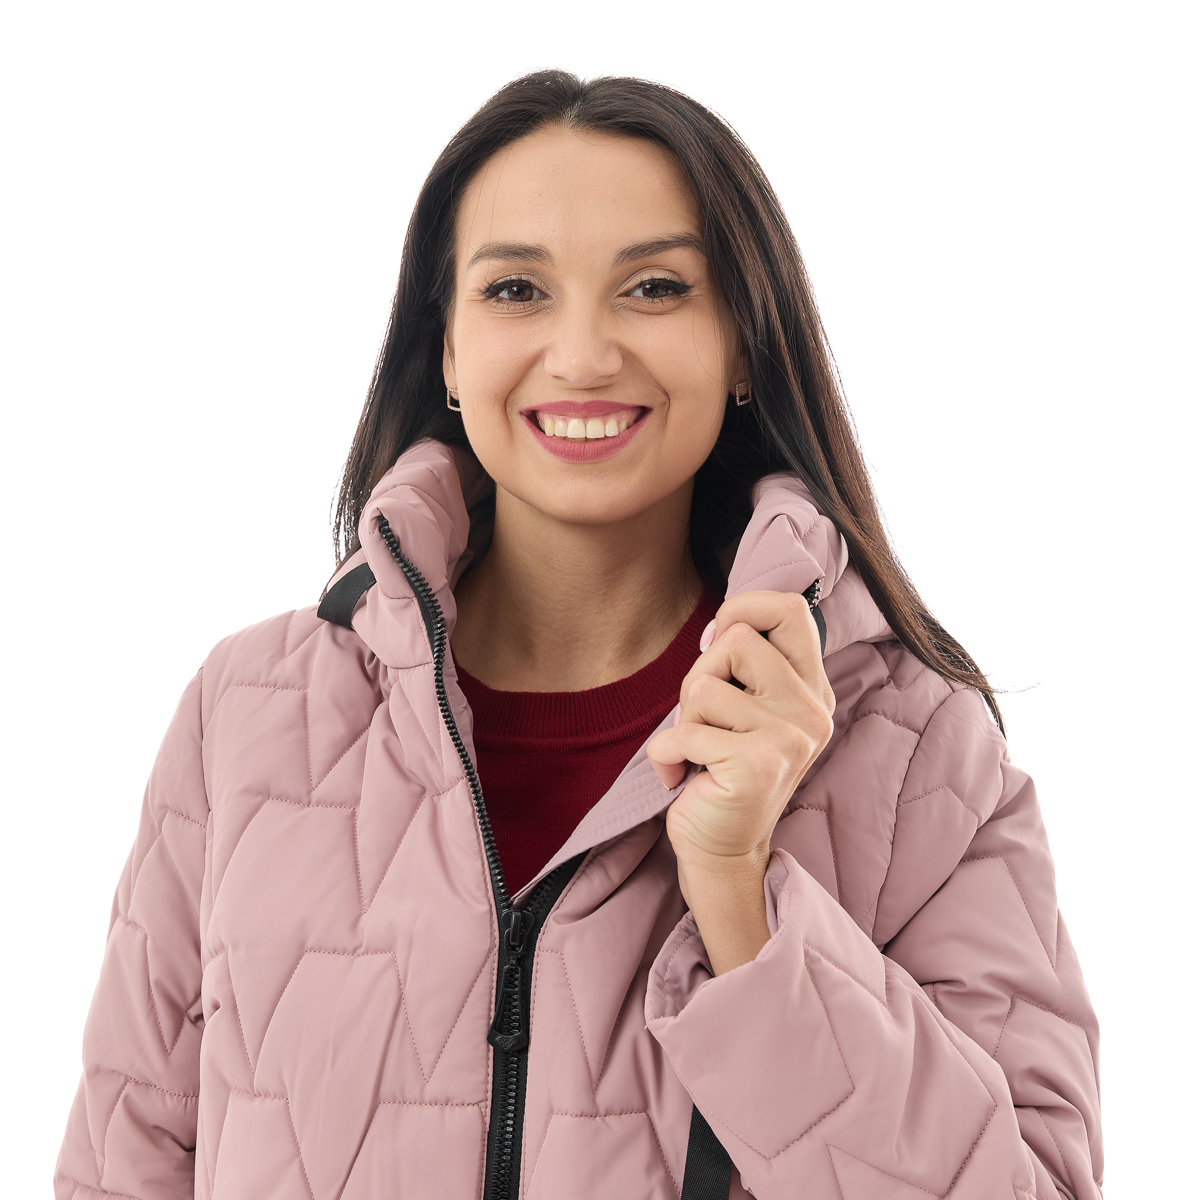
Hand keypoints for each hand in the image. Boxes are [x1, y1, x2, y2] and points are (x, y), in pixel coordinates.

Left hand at [646, 589, 834, 968]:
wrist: (722, 851)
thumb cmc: (721, 770)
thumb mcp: (741, 708)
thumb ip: (743, 664)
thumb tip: (721, 622)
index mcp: (812, 690)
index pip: (793, 609)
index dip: (744, 607)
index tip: (717, 641)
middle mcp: (812, 711)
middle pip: (737, 639)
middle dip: (700, 674)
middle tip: (703, 719)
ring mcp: (790, 740)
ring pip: (703, 686)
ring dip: (683, 720)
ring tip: (698, 752)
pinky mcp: (757, 766)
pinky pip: (684, 732)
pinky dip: (665, 755)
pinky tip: (681, 777)